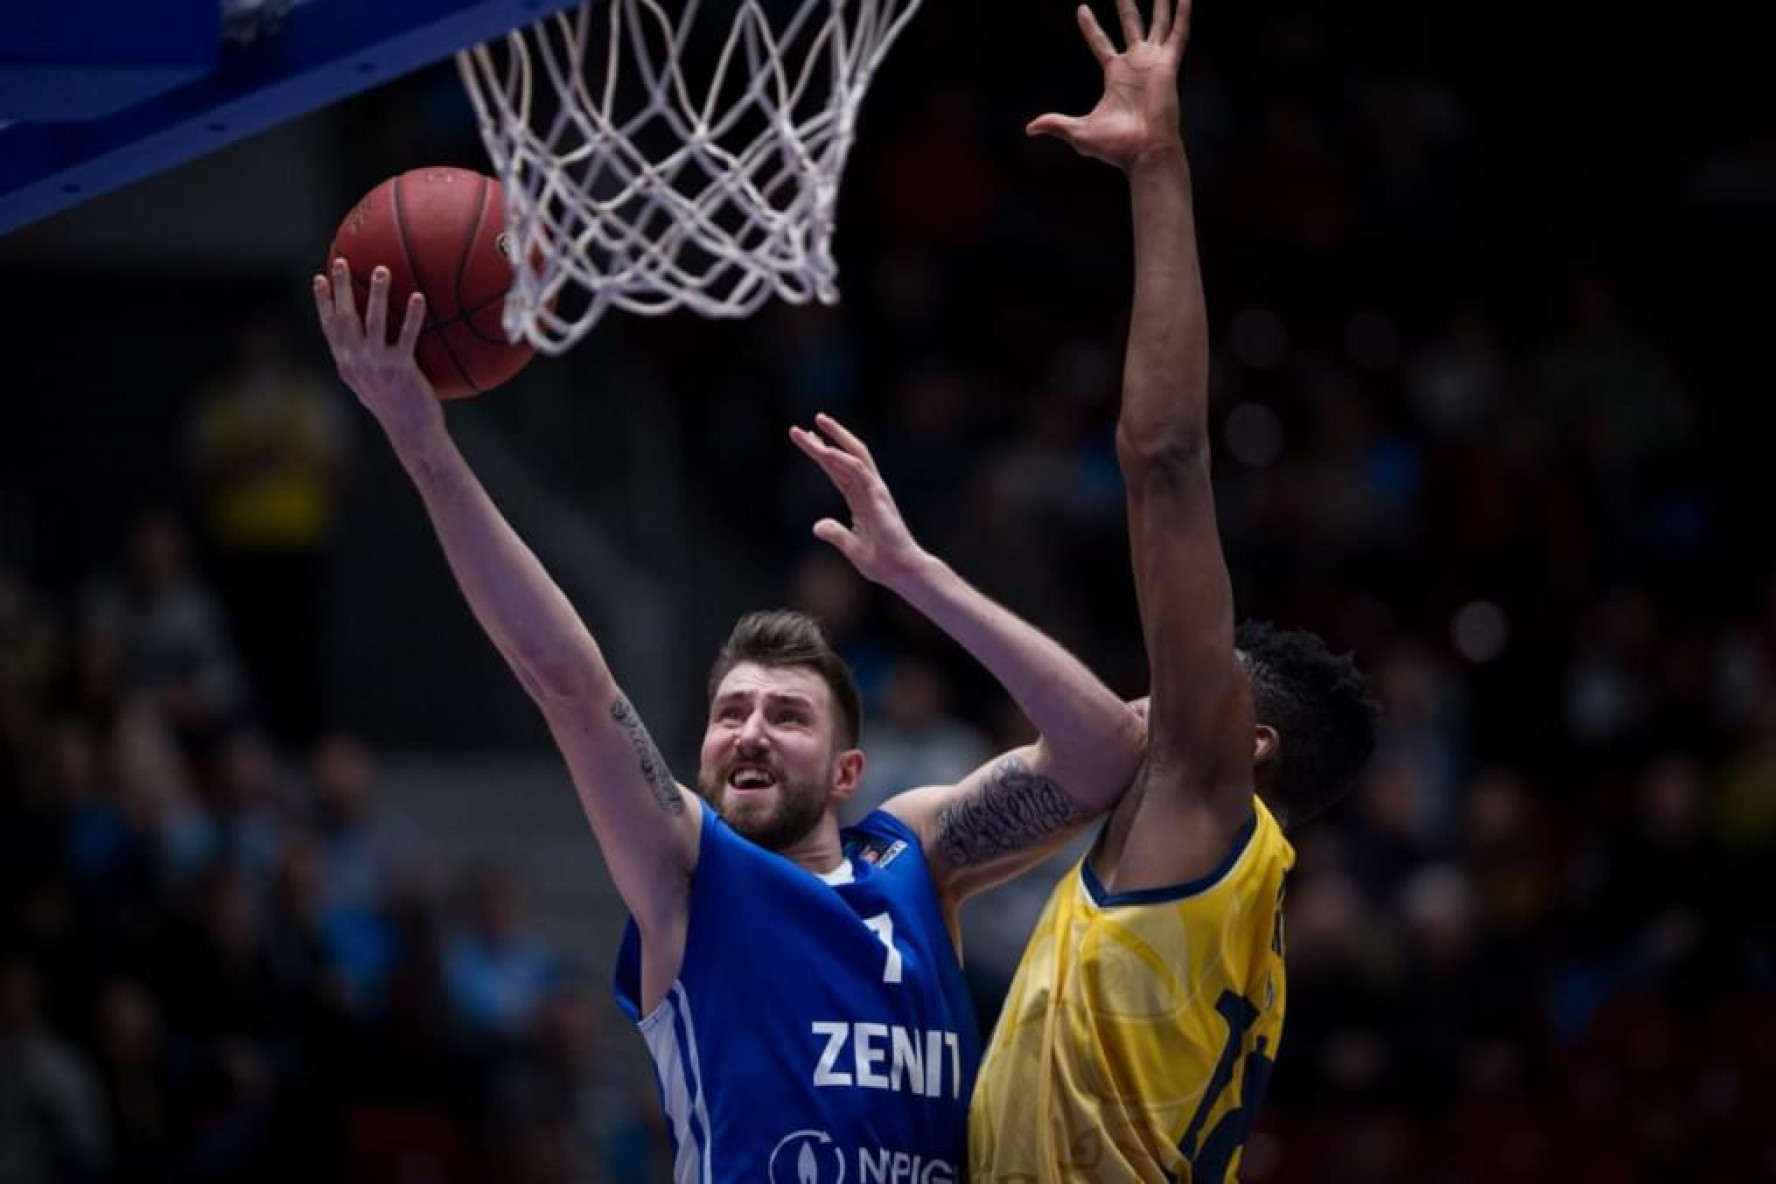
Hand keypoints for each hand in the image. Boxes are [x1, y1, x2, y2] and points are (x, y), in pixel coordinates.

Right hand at [313, 259, 443, 445]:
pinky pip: (407, 337)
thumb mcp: (370, 385)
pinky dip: (412, 316)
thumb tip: (366, 341)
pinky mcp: (401, 370)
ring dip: (377, 294)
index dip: (323, 302)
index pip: (329, 328)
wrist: (411, 432)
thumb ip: (363, 362)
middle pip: (345, 318)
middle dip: (342, 288)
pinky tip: (418, 297)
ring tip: (382, 270)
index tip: (320, 278)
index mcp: (346, 364)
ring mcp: (377, 366)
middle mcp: (356, 363)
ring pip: (373, 322)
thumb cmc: (394, 407)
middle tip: (342, 261)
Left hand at [790, 414, 926, 588]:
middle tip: (805, 424)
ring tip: (817, 422)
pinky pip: (860, 473)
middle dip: (826, 438)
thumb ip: (835, 534)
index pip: (838, 470)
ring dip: (836, 439)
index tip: (805, 438)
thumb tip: (817, 526)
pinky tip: (828, 451)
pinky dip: (844, 459)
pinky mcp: (879, 498)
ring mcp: (875, 492)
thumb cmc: (882, 562)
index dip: (822, 454)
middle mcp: (869, 490)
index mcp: (861, 500)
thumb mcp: (851, 548)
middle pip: (844, 457)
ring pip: (854, 456)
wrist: (902, 571)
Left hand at [1027, 0, 1189, 169]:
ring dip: (1160, 4)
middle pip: (1130, 25)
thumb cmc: (1115, 146)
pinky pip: (1177, 36)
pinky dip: (1182, 17)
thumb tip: (1029, 129)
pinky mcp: (1168, 65)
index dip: (1091, 27)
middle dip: (1126, 5)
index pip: (1100, 43)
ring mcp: (1153, 63)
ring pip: (1157, 24)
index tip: (1081, 9)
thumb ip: (1056, 124)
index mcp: (1115, 75)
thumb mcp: (1078, 132)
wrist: (1143, 152)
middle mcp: (1135, 64)